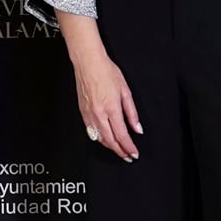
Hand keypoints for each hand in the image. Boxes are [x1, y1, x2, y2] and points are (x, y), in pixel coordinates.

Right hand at [71, 47, 142, 161]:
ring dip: (110, 147)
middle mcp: (99, 114)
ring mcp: (89, 114)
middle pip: (110, 141)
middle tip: (128, 157)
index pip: (122, 135)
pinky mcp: (83, 112)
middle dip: (120, 151)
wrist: (88, 63)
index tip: (134, 153)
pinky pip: (91, 131)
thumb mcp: (125, 91)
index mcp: (111, 109)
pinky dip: (100, 139)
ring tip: (119, 150)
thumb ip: (132, 113)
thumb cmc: (106, 72)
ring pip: (100, 138)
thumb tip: (137, 128)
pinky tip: (105, 139)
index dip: (129, 148)